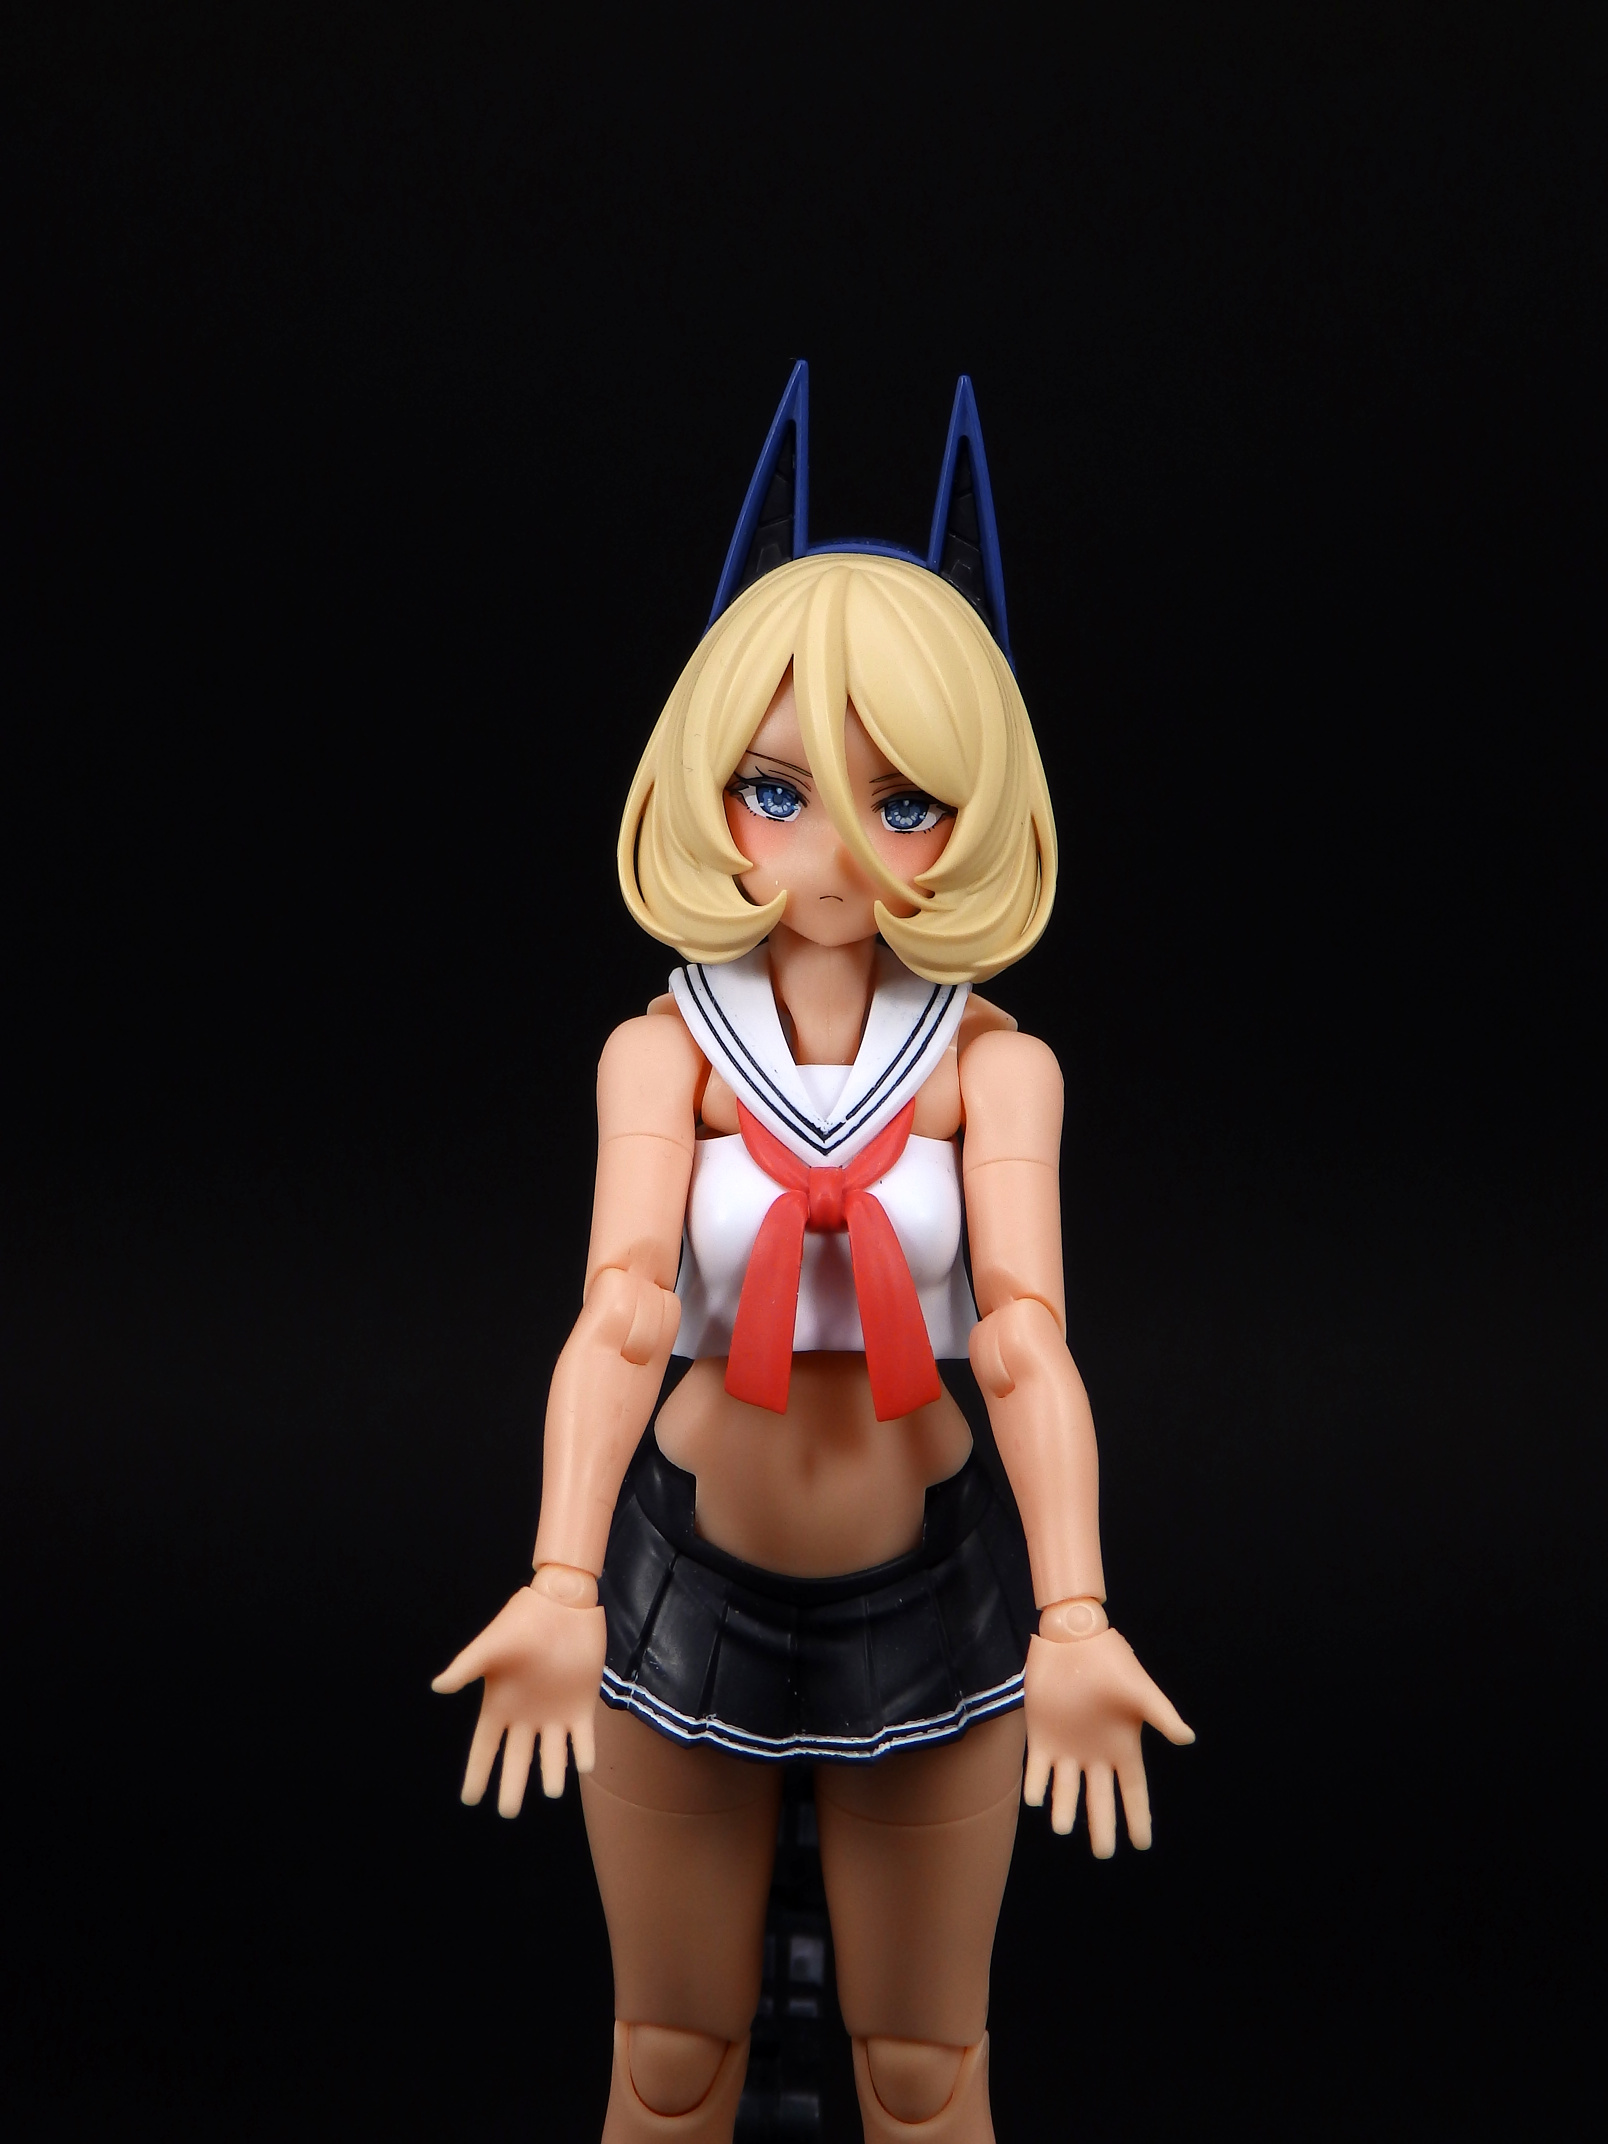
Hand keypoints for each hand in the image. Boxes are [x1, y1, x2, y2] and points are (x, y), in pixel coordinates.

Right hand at [431, 1583, 606, 1815]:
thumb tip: (437, 1687)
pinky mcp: (582, 1705)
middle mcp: (526, 1717)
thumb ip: (467, 1667)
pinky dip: (585, 1752)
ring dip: (552, 1774)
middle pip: (517, 1760)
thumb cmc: (522, 1621)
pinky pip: (583, 1738)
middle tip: (508, 1813)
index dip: (477, 1774)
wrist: (562, 1602)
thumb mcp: (491, 1644)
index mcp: (500, 1706)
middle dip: (512, 1786)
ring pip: (552, 1755)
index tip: (469, 1801)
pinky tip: (584, 1765)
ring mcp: (555, 1713)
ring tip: (552, 1791)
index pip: (485, 1748)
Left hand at [1022, 1627, 1193, 1855]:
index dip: (1137, 1818)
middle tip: (1103, 1854)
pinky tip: (1034, 1799)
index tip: (1142, 1845)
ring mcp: (1066, 1748)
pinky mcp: (1040, 1737)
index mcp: (1122, 1747)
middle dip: (1102, 1827)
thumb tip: (1187, 1739)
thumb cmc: (1111, 1662)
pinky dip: (1035, 1786)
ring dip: (1064, 1809)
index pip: (1133, 1791)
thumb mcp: (1139, 1689)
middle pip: (1100, 1800)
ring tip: (1062, 1827)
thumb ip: (1161, 1714)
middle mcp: (1095, 1755)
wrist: (1072, 1639)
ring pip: (1066, 1790)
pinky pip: (1037, 1770)